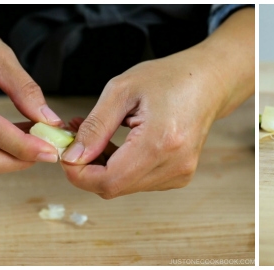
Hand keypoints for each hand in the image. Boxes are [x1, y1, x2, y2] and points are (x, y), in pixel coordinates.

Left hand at [59, 8, 253, 198]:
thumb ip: (95, 127)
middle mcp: (174, 165)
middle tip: (77, 137)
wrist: (207, 82)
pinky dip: (122, 167)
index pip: (109, 181)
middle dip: (88, 167)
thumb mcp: (122, 91)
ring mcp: (180, 173)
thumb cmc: (168, 79)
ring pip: (124, 186)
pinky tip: (121, 144)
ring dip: (104, 166)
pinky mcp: (180, 176)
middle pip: (114, 187)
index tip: (66, 153)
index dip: (79, 174)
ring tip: (100, 134)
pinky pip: (138, 181)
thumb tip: (73, 157)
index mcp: (160, 142)